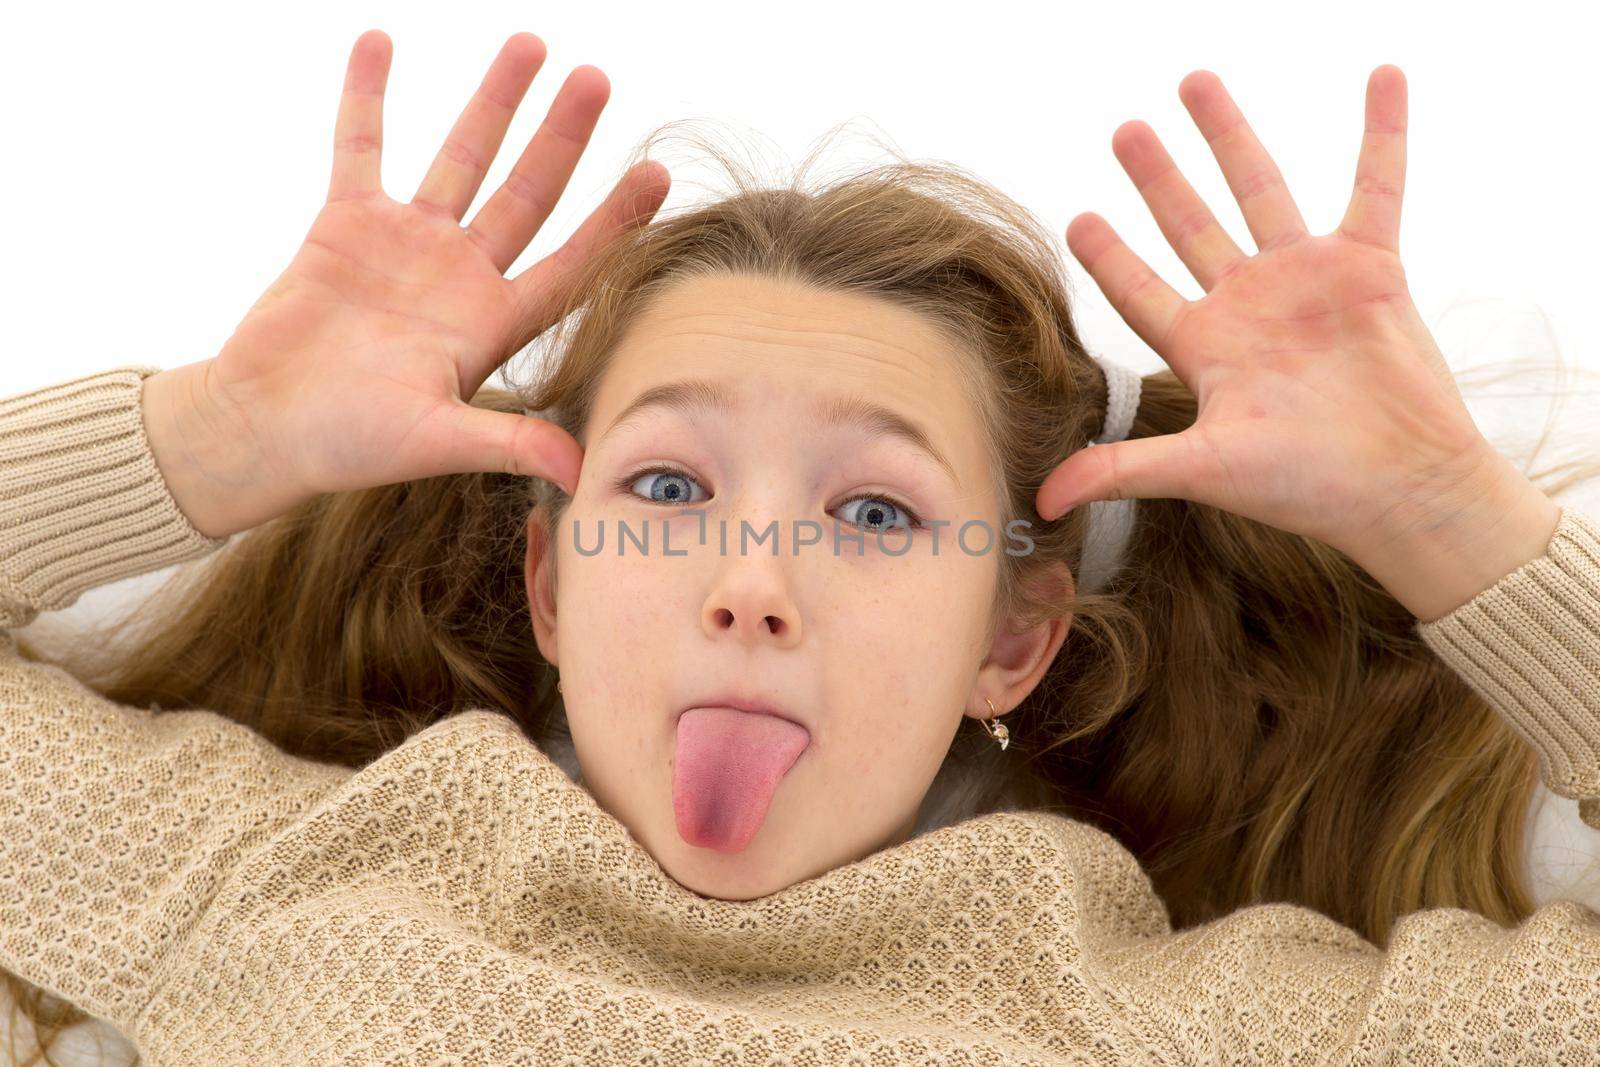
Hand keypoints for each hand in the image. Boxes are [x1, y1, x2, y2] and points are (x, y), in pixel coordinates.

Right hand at [145, 30, 668, 538]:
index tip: (657, 174)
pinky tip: (380, 41)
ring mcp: (406, 243)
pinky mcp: (345, 223)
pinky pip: (360, 146)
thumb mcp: (435, 443)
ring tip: (530, 44)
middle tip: (596, 79)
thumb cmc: (349, 444)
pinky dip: (367, 97)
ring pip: (461, 157)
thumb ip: (508, 444)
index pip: (571, 263)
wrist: (264, 427)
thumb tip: (581, 473)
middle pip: (527, 194)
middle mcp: (461, 275)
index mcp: (492, 324)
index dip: (615, 221)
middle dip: (562, 137)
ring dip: (492, 101)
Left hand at [1036, 66, 1522, 574]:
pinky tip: (1382, 77)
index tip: (1077, 221)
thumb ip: (1123, 471)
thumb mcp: (1202, 471)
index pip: (1140, 292)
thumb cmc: (1305, 486)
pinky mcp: (1370, 268)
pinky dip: (1383, 132)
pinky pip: (1377, 186)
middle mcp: (1248, 306)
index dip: (1109, 258)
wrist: (1400, 489)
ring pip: (1260, 189)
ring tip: (1194, 83)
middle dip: (1156, 178)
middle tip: (1123, 131)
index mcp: (1206, 349)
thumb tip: (1043, 502)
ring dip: (1229, 136)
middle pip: (1189, 226)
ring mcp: (1307, 281)